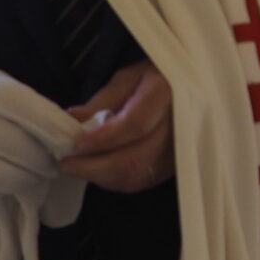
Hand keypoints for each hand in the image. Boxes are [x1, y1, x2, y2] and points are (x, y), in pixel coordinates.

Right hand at [0, 59, 81, 259]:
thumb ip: (28, 105)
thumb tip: (71, 137)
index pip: (27, 110)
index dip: (57, 130)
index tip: (75, 142)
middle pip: (19, 150)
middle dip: (46, 161)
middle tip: (53, 163)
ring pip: (3, 179)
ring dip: (27, 181)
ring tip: (31, 173)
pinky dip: (0, 193)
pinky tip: (1, 181)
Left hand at [61, 60, 174, 192]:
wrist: (192, 89)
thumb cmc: (158, 78)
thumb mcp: (130, 77)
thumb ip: (102, 100)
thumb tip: (72, 119)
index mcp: (166, 94)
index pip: (135, 124)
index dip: (104, 138)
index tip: (76, 143)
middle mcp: (178, 126)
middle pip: (134, 159)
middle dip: (94, 167)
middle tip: (67, 164)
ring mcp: (180, 151)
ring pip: (136, 176)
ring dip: (102, 177)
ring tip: (80, 167)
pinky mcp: (176, 166)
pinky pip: (142, 182)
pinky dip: (116, 181)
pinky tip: (100, 172)